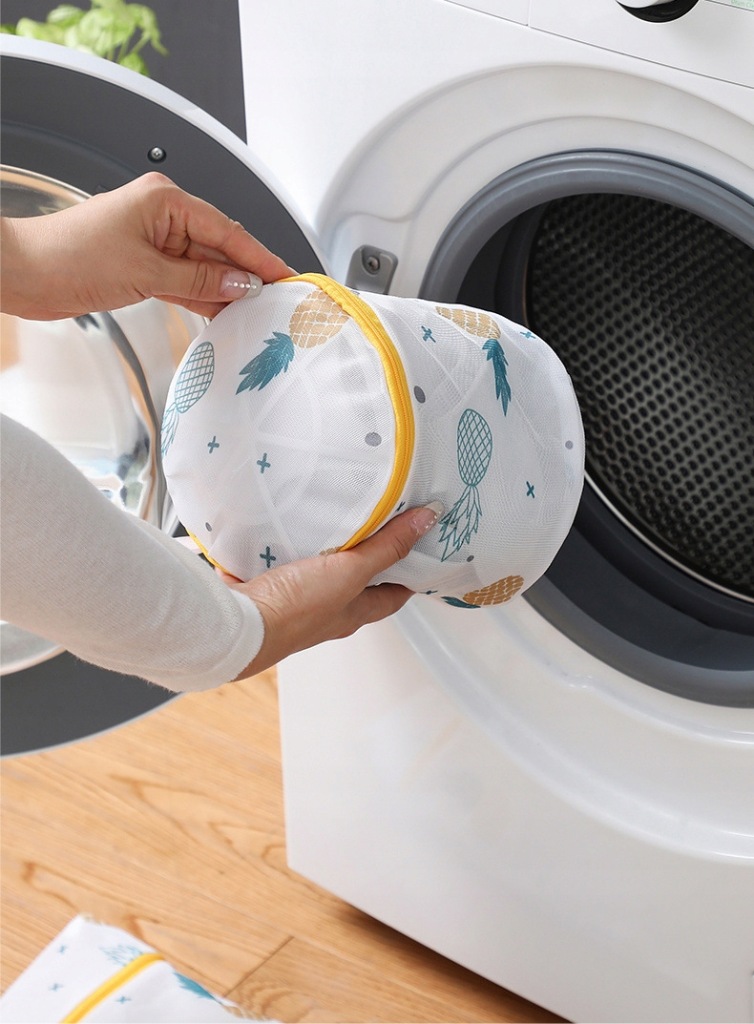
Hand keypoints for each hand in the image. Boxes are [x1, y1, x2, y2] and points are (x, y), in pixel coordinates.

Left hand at [0, 172, 293, 320]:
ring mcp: (154, 240)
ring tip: (256, 311)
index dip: (259, 256)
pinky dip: (203, 295)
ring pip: (204, 266)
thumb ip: (200, 278)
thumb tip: (242, 283)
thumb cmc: (68, 256)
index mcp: (164, 200)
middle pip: (220, 247)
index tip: (285, 275)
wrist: (24, 274)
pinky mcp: (144, 264)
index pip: (227, 229)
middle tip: (278, 299)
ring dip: (226, 289)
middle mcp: (162, 215)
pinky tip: (224, 311)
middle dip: (247, 274)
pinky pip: (185, 279)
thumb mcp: (146, 271)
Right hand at [221, 503, 443, 678]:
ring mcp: (295, 601)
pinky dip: (282, 546)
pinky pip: (279, 563)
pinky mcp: (266, 588)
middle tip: (376, 522)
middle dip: (365, 556)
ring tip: (330, 515)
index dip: (408, 574)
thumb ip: (387, 546)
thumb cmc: (297, 609)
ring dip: (322, 550)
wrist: (238, 624)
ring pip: (316, 572)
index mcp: (354, 612)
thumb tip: (429, 519)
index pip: (393, 595)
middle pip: (355, 583)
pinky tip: (281, 526)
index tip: (419, 549)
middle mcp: (327, 610)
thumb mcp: (351, 572)